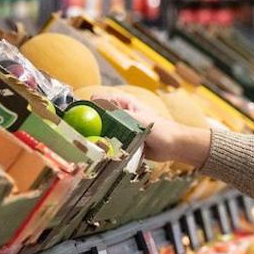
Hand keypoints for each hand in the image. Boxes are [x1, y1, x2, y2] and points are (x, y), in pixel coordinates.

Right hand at [91, 90, 209, 167]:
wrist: (174, 147)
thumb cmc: (161, 129)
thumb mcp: (138, 120)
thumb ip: (119, 115)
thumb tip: (100, 108)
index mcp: (124, 102)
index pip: (100, 100)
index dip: (88, 107)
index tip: (79, 116)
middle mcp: (120, 114)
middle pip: (98, 117)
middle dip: (90, 125)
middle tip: (81, 134)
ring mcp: (121, 128)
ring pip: (103, 131)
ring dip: (97, 138)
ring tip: (90, 146)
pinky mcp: (124, 141)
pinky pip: (110, 143)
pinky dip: (105, 147)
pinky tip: (100, 153)